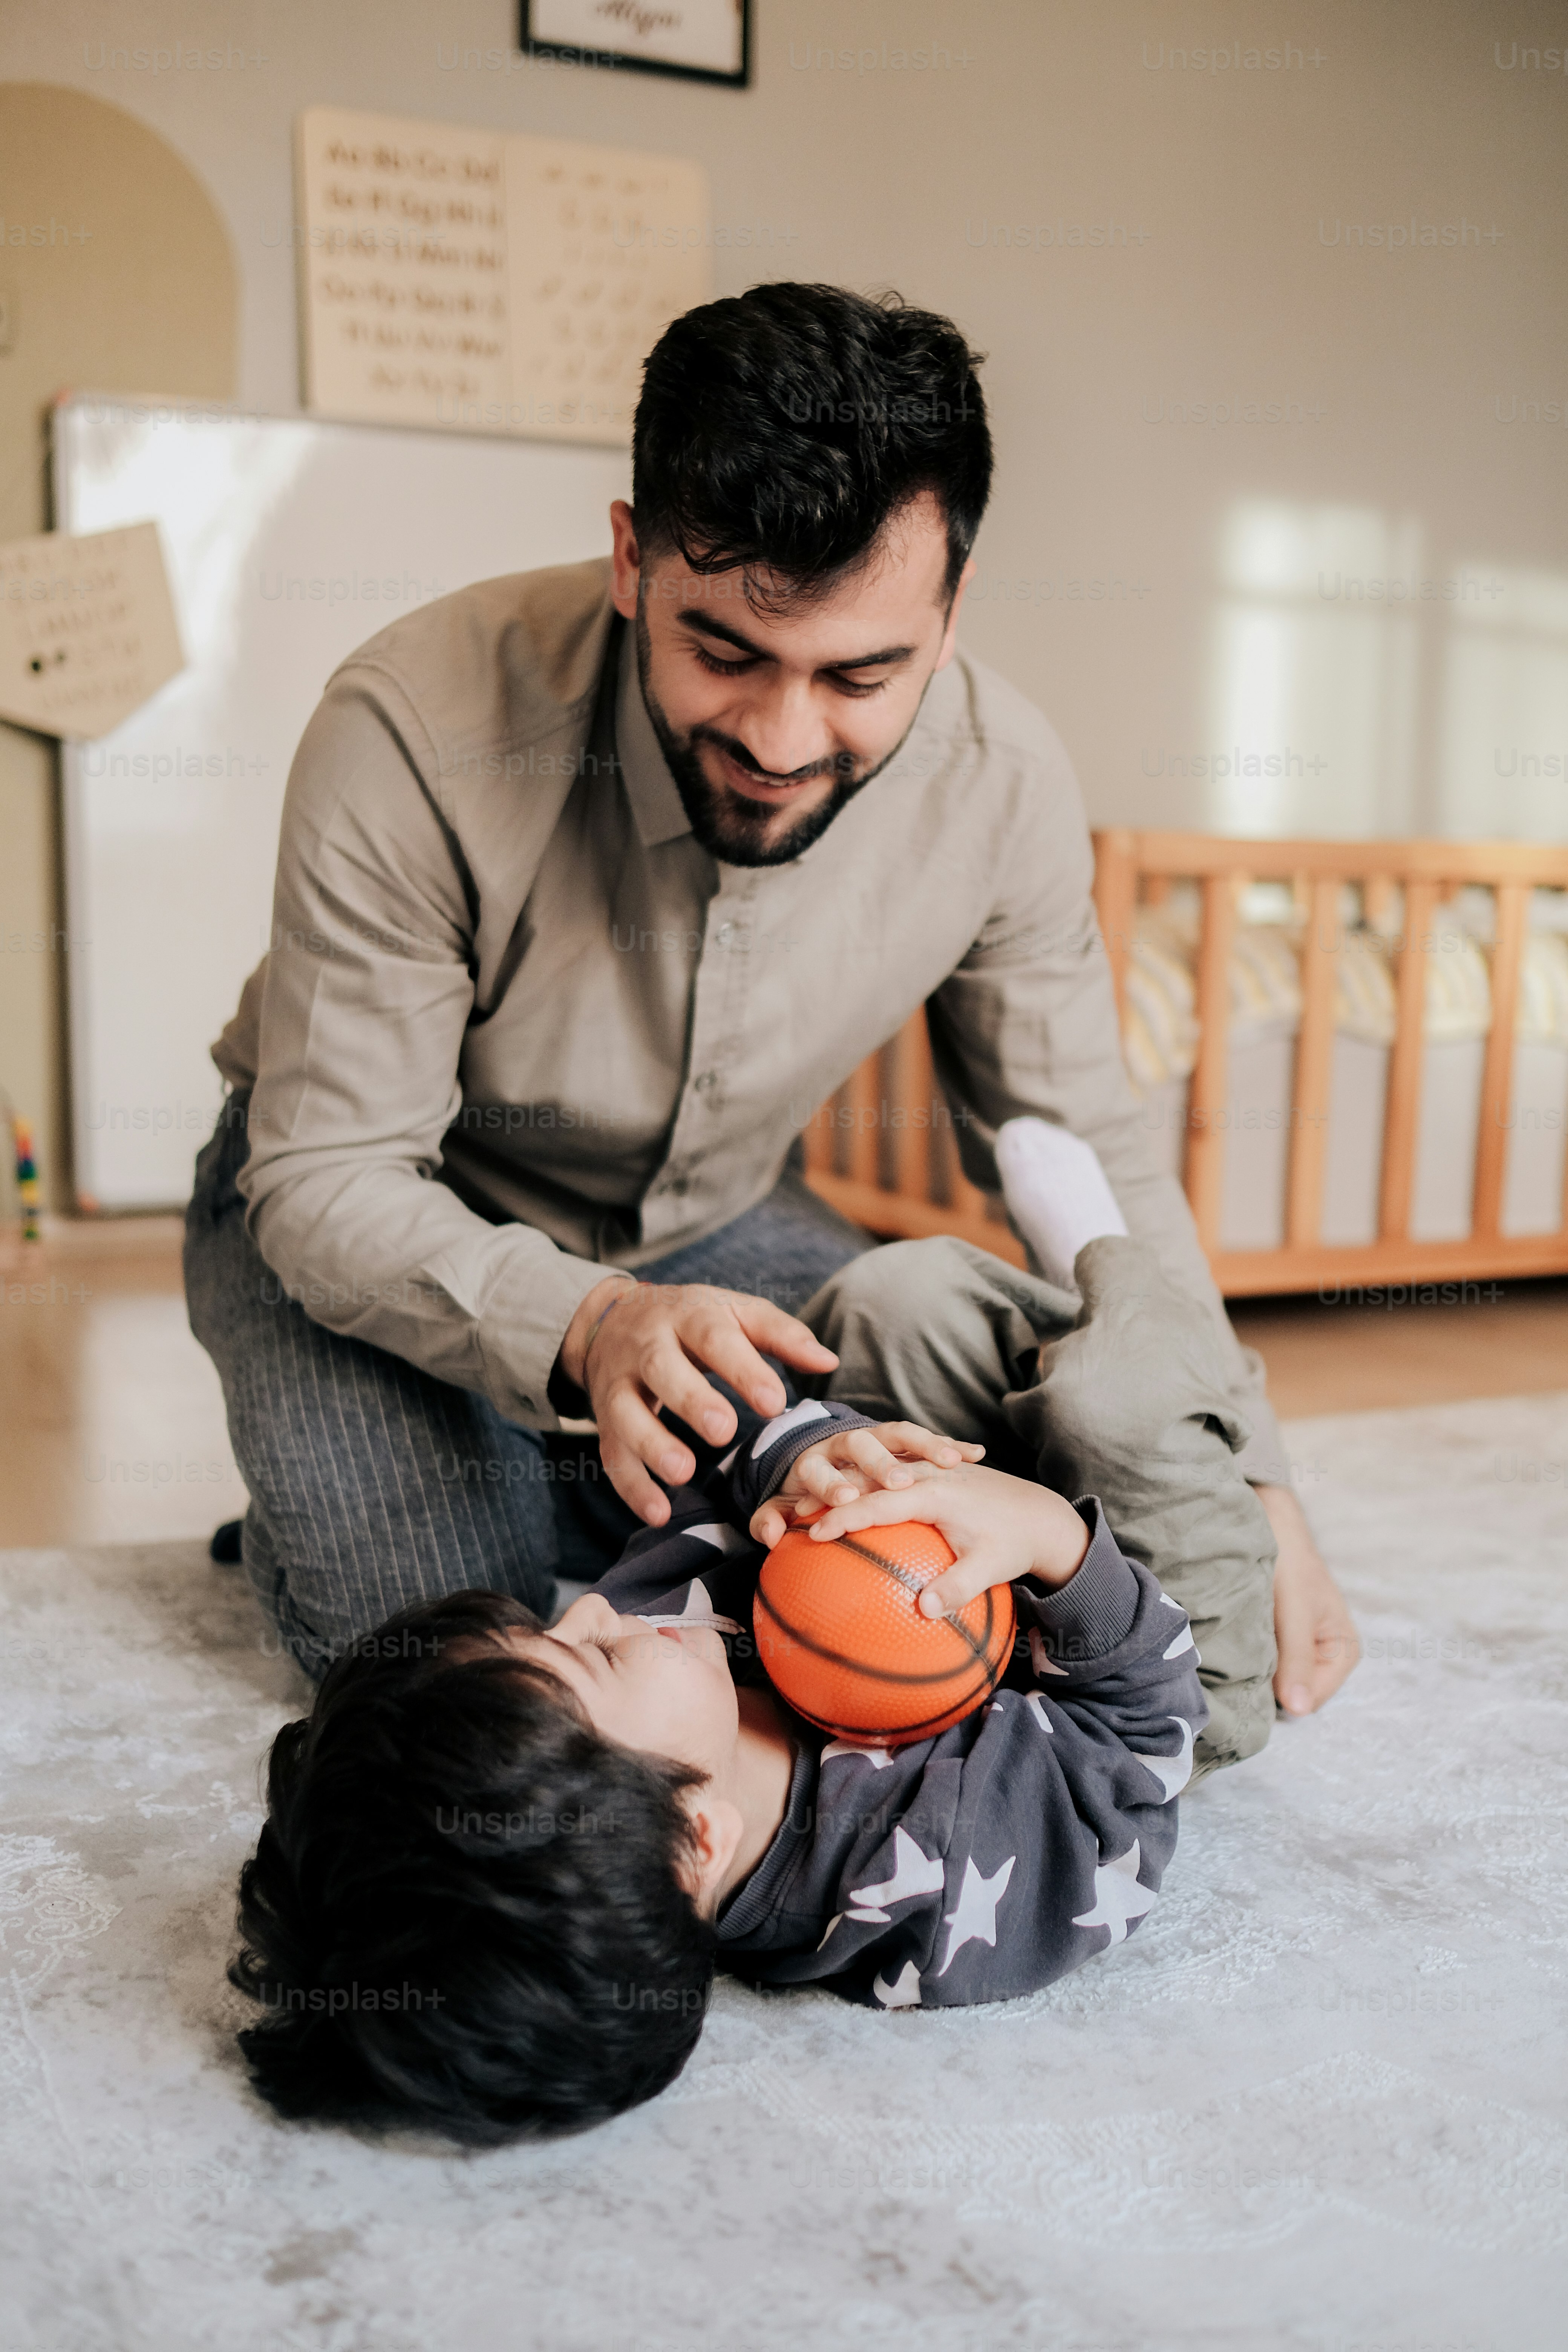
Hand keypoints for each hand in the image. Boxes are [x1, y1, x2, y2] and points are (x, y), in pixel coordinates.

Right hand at [558, 1278, 839, 1526]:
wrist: (611, 1320)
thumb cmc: (692, 1321)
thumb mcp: (734, 1313)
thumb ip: (780, 1335)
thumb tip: (828, 1362)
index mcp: (688, 1315)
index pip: (714, 1336)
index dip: (743, 1369)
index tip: (774, 1402)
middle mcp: (647, 1346)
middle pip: (662, 1368)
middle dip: (690, 1400)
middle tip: (723, 1431)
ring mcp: (619, 1384)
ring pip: (625, 1414)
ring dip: (652, 1444)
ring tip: (684, 1472)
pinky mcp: (605, 1420)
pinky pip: (612, 1454)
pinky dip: (632, 1487)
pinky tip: (659, 1513)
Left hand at [748, 1421, 985, 1549]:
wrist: (818, 1471)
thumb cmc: (804, 1498)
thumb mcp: (783, 1509)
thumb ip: (768, 1521)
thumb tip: (770, 1537)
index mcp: (818, 1457)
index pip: (820, 1468)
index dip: (829, 1484)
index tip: (843, 1502)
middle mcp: (850, 1444)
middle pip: (869, 1441)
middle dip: (883, 1459)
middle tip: (900, 1480)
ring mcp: (882, 1441)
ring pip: (906, 1434)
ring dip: (928, 1443)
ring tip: (953, 1457)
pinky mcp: (907, 1445)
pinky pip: (932, 1442)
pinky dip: (952, 1445)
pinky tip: (975, 1453)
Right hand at [799, 1463, 1091, 1618]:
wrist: (1039, 1513)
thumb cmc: (1012, 1542)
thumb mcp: (991, 1567)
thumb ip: (958, 1587)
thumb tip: (924, 1610)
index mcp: (936, 1492)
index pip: (880, 1502)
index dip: (846, 1515)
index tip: (817, 1531)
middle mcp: (926, 1475)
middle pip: (866, 1480)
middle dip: (829, 1494)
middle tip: (795, 1515)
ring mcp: (925, 1472)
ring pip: (872, 1474)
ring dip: (840, 1488)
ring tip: (808, 1507)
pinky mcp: (928, 1475)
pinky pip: (885, 1478)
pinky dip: (860, 1489)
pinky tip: (841, 1507)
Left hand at [1254, 1481, 1359, 1714]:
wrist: (1270, 1523)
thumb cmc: (1290, 1563)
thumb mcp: (1295, 1612)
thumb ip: (1297, 1659)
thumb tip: (1297, 1710)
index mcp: (1343, 1654)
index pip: (1308, 1701)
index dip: (1280, 1690)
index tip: (1252, 1667)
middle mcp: (1324, 1658)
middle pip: (1290, 1693)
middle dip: (1265, 1679)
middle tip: (1242, 1652)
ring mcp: (1299, 1649)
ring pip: (1272, 1679)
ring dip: (1254, 1666)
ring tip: (1239, 1639)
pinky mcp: (1277, 1639)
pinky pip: (1262, 1662)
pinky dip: (1247, 1653)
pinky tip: (1235, 1635)